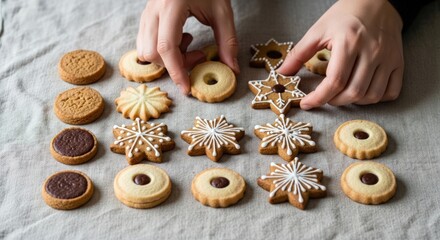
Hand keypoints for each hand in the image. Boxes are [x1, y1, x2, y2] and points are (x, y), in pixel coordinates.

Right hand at [137, 0, 238, 93]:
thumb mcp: (222, 11)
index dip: (176, 71)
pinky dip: (161, 50)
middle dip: (173, 64)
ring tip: (188, 45)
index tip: (187, 88)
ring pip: (144, 50)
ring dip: (167, 58)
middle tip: (197, 55)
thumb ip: (227, 41)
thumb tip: (232, 70)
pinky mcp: (146, 16)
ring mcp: (147, 13)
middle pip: (151, 53)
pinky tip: (180, 38)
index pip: (166, 47)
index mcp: (171, 6)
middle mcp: (153, 10)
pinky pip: (145, 42)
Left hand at [278, 0, 403, 108]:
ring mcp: (388, 58)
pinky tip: (363, 92)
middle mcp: (371, 52)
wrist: (376, 1)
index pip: (334, 81)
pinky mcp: (398, 62)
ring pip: (372, 95)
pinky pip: (391, 91)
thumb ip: (298, 53)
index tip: (306, 103)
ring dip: (353, 102)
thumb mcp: (318, 31)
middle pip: (353, 92)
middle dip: (334, 101)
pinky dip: (376, 98)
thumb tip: (282, 73)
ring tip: (341, 94)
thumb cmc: (345, 16)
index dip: (318, 98)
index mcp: (349, 43)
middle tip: (324, 97)